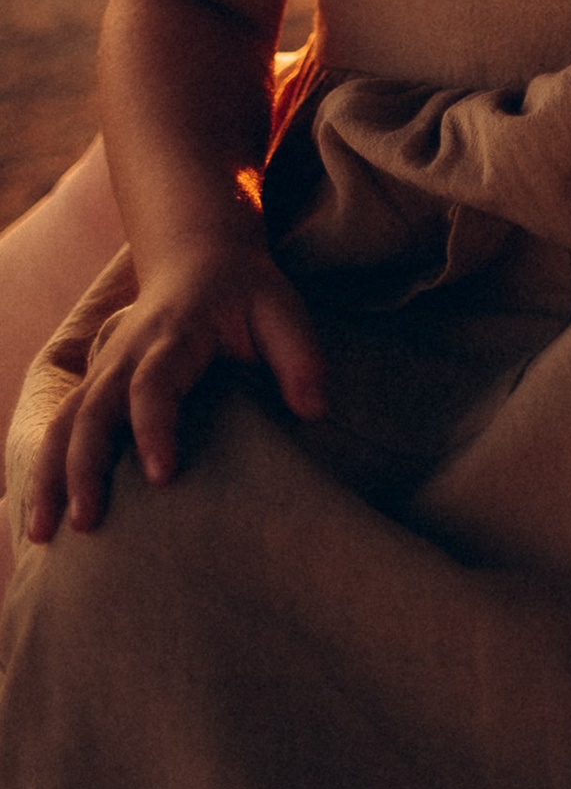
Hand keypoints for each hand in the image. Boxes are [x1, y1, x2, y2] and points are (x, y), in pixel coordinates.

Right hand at [26, 234, 325, 537]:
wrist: (199, 254)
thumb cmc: (246, 292)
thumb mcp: (282, 308)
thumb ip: (300, 356)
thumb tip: (315, 411)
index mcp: (174, 334)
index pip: (155, 384)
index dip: (154, 428)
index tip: (162, 476)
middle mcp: (128, 354)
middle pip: (93, 409)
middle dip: (85, 467)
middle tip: (88, 522)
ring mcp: (104, 370)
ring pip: (64, 422)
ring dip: (50, 476)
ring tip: (41, 534)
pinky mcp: (94, 385)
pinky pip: (58, 428)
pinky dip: (42, 469)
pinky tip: (38, 518)